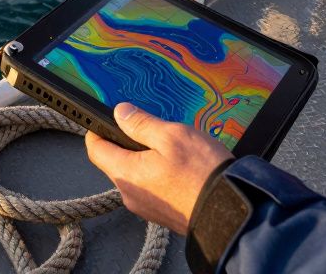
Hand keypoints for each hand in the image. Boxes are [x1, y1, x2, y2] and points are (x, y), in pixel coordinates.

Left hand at [85, 102, 233, 234]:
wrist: (230, 213)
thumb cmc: (202, 174)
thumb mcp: (172, 136)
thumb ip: (142, 123)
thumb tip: (120, 112)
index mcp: (126, 173)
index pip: (95, 149)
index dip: (97, 130)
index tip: (105, 119)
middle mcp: (130, 194)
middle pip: (114, 162)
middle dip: (125, 143)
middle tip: (148, 129)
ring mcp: (145, 207)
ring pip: (134, 175)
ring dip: (144, 159)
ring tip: (169, 148)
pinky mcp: (161, 214)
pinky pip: (150, 188)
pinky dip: (157, 174)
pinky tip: (178, 167)